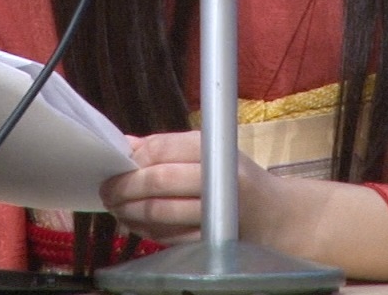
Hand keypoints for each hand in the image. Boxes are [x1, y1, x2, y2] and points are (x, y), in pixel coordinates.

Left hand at [97, 129, 387, 279]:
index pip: (163, 148)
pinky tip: (134, 223)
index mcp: (217, 152)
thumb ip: (169, 150)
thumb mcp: (212, 154)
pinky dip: (145, 231)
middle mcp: (220, 180)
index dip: (134, 156)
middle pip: (158, 181)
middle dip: (124, 187)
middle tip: (106, 189)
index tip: (117, 162)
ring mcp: (218, 214)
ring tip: (116, 207)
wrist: (280, 219)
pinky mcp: (213, 242)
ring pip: (160, 213)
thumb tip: (126, 144)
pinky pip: (169, 238)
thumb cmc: (238, 181)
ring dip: (130, 211)